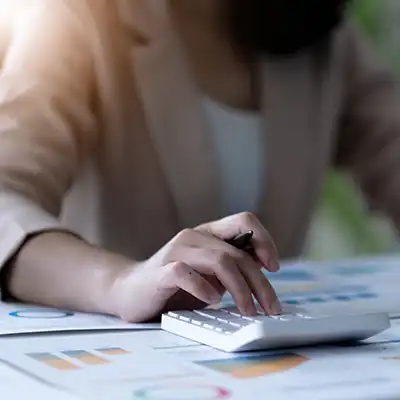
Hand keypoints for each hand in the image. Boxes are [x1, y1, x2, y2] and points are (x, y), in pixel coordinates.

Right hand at [109, 212, 281, 322]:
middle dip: (259, 282)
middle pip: (237, 251)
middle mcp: (193, 236)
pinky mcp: (161, 271)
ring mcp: (176, 251)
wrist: (128, 291)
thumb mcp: (208, 273)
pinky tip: (212, 301)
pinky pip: (187, 273)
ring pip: (220, 260)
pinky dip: (204, 288)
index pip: (244, 221)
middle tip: (270, 306)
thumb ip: (230, 268)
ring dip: (240, 288)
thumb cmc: (173, 284)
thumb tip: (263, 275)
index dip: (264, 240)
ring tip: (247, 310)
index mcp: (208, 234)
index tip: (274, 267)